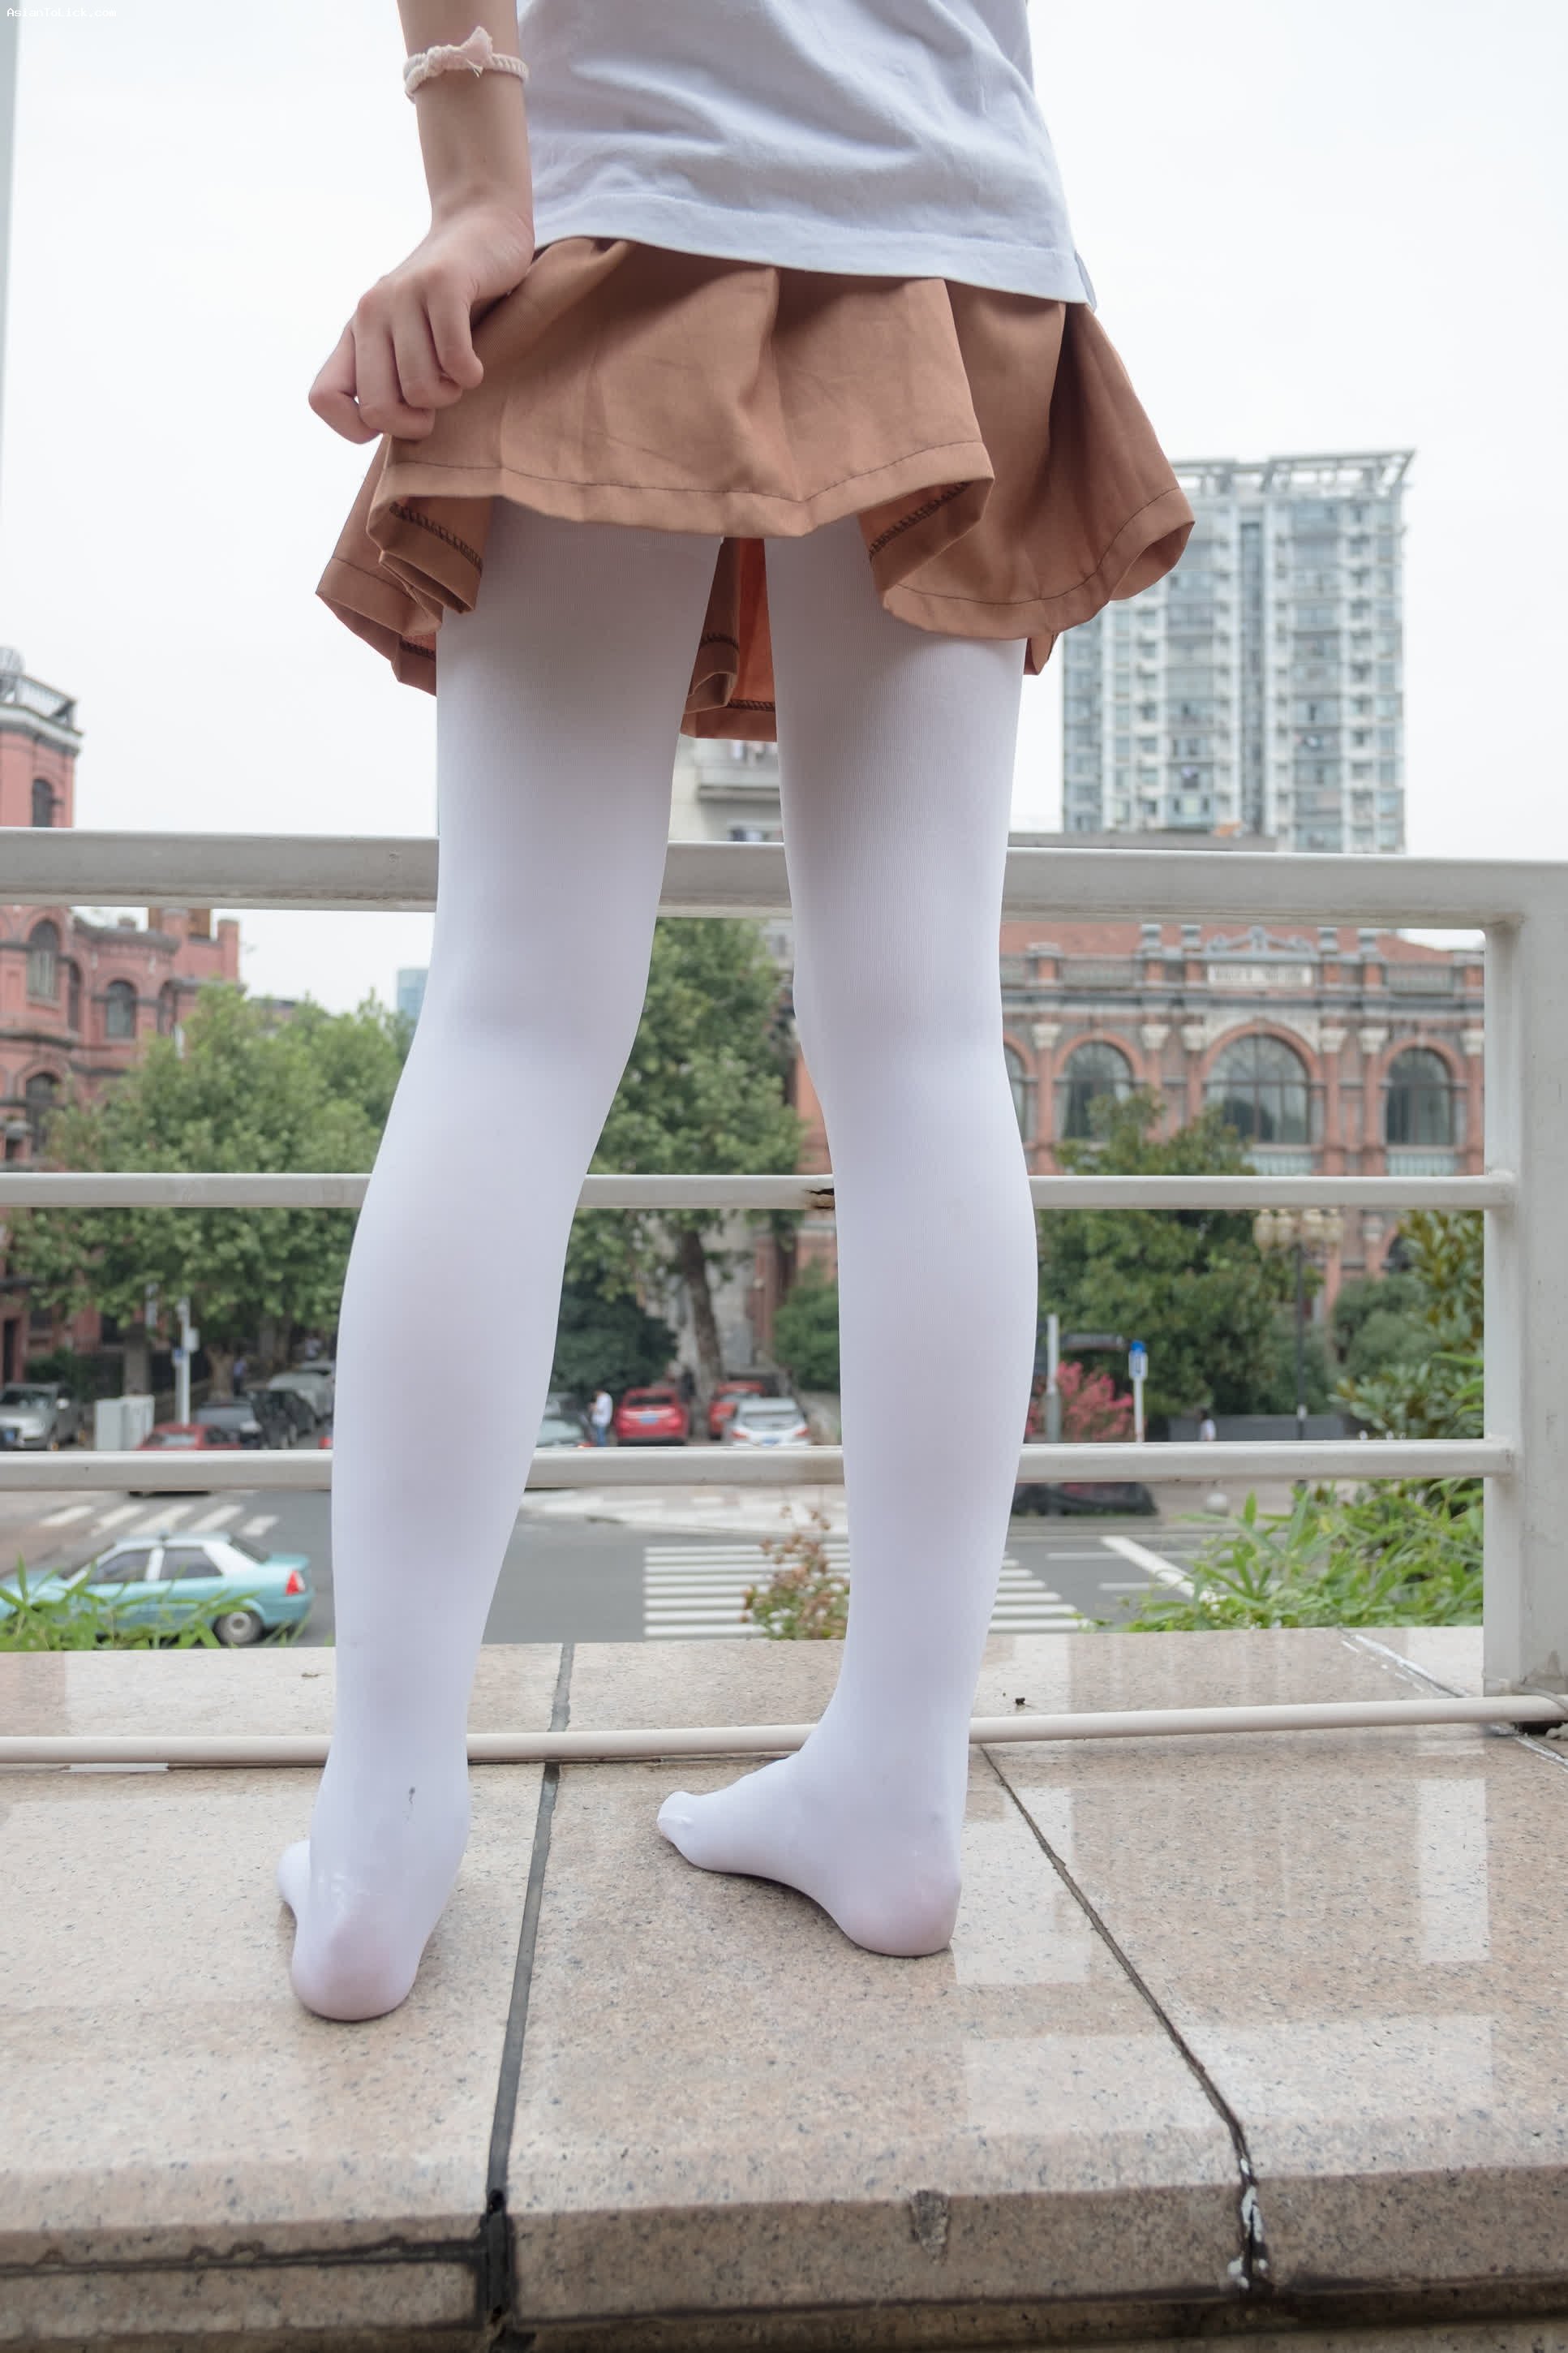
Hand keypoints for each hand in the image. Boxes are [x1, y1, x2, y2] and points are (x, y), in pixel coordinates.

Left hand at [309, 198, 535, 443]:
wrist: (482, 229)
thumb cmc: (449, 303)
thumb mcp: (407, 339)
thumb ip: (390, 379)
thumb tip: (386, 429)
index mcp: (356, 333)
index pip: (323, 398)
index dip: (356, 426)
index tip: (394, 418)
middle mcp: (370, 312)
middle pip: (378, 408)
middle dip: (415, 422)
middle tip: (438, 399)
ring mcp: (404, 295)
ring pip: (420, 388)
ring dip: (451, 394)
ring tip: (458, 371)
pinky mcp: (442, 283)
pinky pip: (453, 359)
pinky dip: (470, 374)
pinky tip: (475, 363)